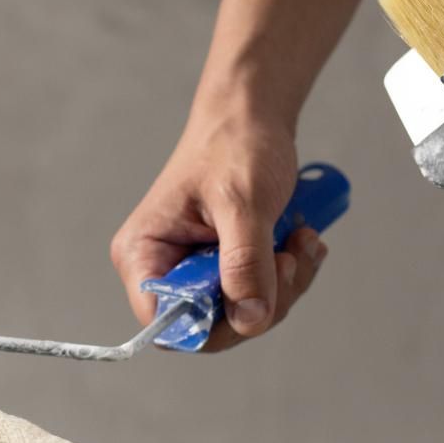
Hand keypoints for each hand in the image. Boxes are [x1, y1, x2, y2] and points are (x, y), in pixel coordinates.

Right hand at [110, 108, 326, 350]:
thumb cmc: (233, 144)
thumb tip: (249, 319)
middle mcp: (163, 268)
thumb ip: (244, 262)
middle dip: (260, 301)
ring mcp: (194, 270)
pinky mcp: (224, 267)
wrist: (251, 116)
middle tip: (288, 259)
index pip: (164, 322)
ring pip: (242, 314)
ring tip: (300, 241)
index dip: (209, 325)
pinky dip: (287, 275)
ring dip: (283, 285)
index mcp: (143, 253)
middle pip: (209, 326)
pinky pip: (258, 295)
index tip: (252, 299)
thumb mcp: (242, 202)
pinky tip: (299, 241)